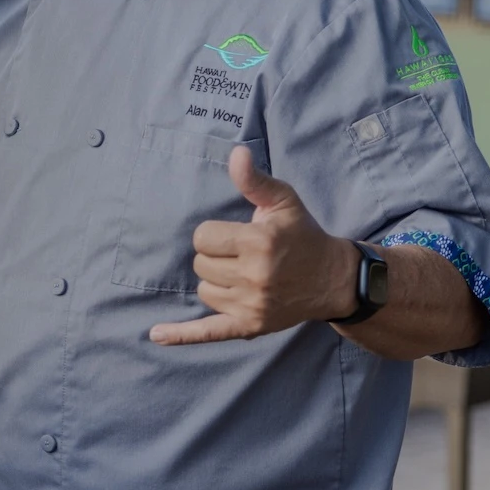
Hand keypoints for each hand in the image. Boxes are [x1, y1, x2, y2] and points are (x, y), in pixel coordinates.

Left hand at [149, 147, 359, 345]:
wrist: (333, 279)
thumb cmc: (302, 235)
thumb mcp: (283, 202)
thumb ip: (254, 180)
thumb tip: (236, 154)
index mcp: (259, 242)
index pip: (202, 237)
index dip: (214, 234)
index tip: (236, 235)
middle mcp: (255, 276)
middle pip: (201, 264)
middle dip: (216, 257)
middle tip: (243, 255)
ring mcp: (253, 305)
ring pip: (203, 290)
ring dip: (216, 282)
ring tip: (244, 275)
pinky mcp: (251, 326)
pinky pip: (209, 332)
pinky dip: (182, 334)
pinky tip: (157, 335)